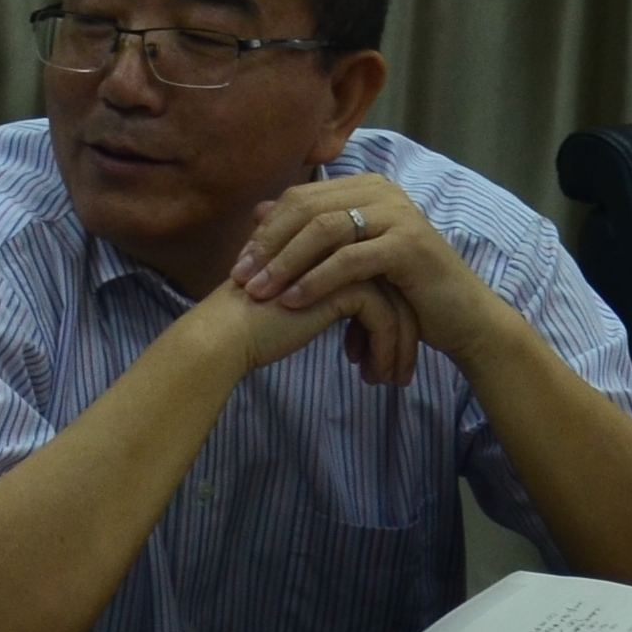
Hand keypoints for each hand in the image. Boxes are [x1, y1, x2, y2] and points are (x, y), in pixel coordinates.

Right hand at [189, 263, 416, 388]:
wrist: (227, 333)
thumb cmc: (254, 327)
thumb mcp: (301, 309)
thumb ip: (330, 304)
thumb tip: (363, 333)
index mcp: (331, 250)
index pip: (381, 284)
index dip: (390, 323)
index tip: (390, 358)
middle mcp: (342, 250)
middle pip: (396, 294)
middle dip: (404, 337)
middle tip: (402, 375)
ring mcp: (345, 264)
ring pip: (397, 308)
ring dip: (400, 348)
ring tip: (394, 381)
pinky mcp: (346, 285)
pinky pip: (385, 319)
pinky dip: (386, 349)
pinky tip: (373, 374)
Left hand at [232, 177, 496, 385]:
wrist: (459, 317)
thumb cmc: (401, 288)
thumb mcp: (350, 256)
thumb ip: (310, 231)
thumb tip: (258, 209)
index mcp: (366, 187)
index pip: (300, 199)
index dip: (266, 231)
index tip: (237, 264)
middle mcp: (383, 192)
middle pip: (307, 210)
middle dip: (268, 246)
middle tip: (240, 279)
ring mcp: (399, 215)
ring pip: (325, 231)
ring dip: (285, 264)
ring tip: (259, 293)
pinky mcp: (409, 245)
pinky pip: (350, 260)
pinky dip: (317, 281)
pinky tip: (293, 302)